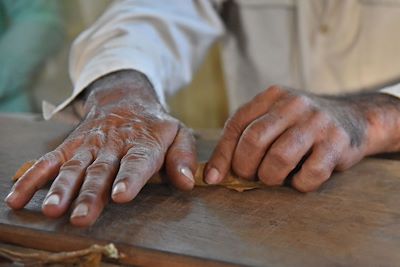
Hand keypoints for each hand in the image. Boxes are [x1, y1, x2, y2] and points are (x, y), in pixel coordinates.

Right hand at [5, 70, 196, 225]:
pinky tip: (18, 197)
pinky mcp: (70, 146)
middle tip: (82, 217)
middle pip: (101, 170)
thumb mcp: (178, 133)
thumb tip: (188, 183)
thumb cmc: (154, 125)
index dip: (129, 178)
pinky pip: (49, 161)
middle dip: (90, 194)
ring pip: (73, 167)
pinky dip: (33, 178)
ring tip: (53, 209)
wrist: (125, 98)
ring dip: (61, 189)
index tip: (121, 195)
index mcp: (143, 143)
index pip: (137, 161)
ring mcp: (89, 145)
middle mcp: (113, 145)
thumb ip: (182, 157)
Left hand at [205, 85, 399, 191]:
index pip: (236, 125)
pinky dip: (300, 184)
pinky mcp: (337, 142)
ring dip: (271, 177)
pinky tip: (301, 178)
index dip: (222, 155)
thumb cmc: (302, 125)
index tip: (215, 178)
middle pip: (254, 140)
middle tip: (251, 176)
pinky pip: (310, 174)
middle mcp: (292, 104)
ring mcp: (316, 121)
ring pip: (279, 158)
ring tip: (275, 178)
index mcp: (271, 97)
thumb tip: (214, 175)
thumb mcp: (274, 119)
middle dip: (245, 168)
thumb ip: (245, 138)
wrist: (354, 117)